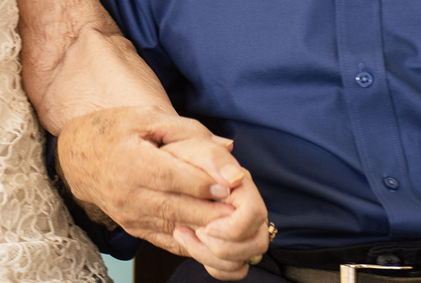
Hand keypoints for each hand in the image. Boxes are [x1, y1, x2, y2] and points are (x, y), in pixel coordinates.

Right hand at [56, 107, 264, 277]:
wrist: (78, 158)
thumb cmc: (115, 131)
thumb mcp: (146, 117)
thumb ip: (188, 131)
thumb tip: (227, 148)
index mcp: (129, 161)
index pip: (170, 176)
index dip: (203, 182)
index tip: (232, 183)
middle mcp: (127, 193)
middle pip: (176, 207)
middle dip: (213, 210)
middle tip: (243, 207)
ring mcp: (129, 216)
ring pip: (174, 227)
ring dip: (208, 229)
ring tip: (236, 222)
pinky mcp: (134, 229)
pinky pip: (167, 240)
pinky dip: (193, 241)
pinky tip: (215, 234)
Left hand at [162, 138, 269, 279]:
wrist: (163, 170)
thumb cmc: (178, 159)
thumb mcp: (191, 150)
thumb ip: (214, 159)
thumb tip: (235, 176)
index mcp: (241, 186)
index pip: (254, 214)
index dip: (233, 227)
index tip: (207, 227)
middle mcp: (245, 209)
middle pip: (256, 242)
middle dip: (222, 247)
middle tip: (194, 232)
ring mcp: (238, 229)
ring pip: (243, 260)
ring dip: (212, 256)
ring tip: (183, 233)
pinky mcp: (226, 244)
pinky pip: (233, 269)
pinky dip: (214, 266)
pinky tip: (191, 245)